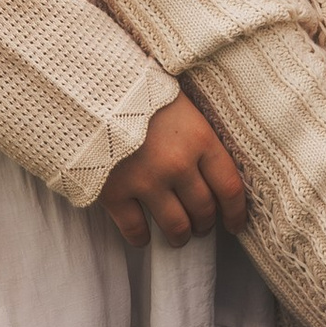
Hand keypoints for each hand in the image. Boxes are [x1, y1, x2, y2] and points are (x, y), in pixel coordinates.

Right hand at [97, 96, 249, 249]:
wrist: (89, 88)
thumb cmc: (139, 91)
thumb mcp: (180, 103)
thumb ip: (197, 133)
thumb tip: (211, 159)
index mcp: (200, 139)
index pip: (229, 187)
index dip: (236, 212)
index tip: (235, 224)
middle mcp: (178, 165)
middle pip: (203, 209)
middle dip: (205, 223)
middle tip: (202, 226)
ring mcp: (146, 181)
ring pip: (176, 225)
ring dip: (180, 235)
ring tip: (178, 237)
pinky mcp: (114, 192)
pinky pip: (135, 229)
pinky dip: (141, 238)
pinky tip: (143, 237)